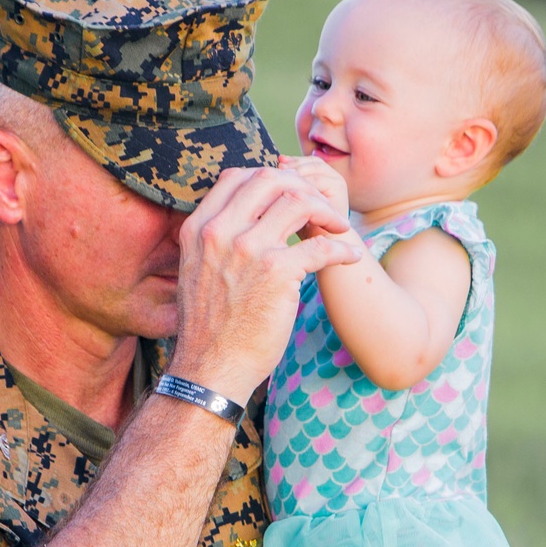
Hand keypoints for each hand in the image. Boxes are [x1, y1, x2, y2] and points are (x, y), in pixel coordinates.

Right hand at [171, 166, 359, 404]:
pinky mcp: (276, 273)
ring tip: (339, 227)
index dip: (270, 177)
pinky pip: (321, 245)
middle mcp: (220, 233)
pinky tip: (350, 256)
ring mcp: (248, 249)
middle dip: (303, 186)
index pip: (236, 176)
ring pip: (298, 200)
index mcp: (198, 229)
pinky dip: (342, 248)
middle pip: (270, 178)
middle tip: (321, 207)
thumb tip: (242, 218)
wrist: (210, 371)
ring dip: (327, 211)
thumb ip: (214, 241)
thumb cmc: (210, 329)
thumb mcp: (195, 272)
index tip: (290, 194)